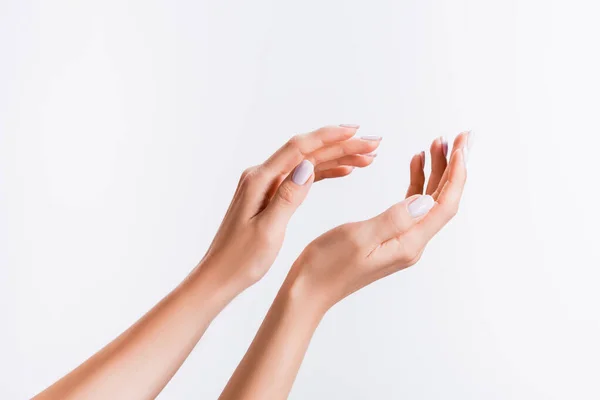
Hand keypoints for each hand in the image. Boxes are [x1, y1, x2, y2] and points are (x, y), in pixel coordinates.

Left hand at [198, 125, 381, 290]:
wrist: (220, 275)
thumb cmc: (240, 259)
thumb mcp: (267, 231)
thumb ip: (287, 197)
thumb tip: (307, 165)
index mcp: (259, 181)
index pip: (299, 148)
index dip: (329, 137)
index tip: (356, 131)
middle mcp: (261, 176)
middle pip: (307, 152)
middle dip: (342, 145)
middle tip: (373, 144)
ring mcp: (266, 185)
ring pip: (308, 163)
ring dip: (338, 158)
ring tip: (368, 158)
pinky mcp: (270, 195)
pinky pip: (302, 177)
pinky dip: (325, 172)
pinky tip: (344, 171)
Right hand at [288, 131, 470, 311]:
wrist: (309, 290)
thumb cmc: (327, 266)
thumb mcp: (359, 237)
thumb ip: (394, 218)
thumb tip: (427, 200)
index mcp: (408, 243)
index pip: (444, 204)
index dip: (456, 173)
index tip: (460, 144)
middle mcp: (411, 243)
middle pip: (442, 200)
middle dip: (452, 166)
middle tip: (458, 136)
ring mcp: (401, 241)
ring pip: (428, 200)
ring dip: (435, 171)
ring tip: (435, 143)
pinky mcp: (389, 237)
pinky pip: (412, 206)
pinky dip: (417, 182)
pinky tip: (415, 163)